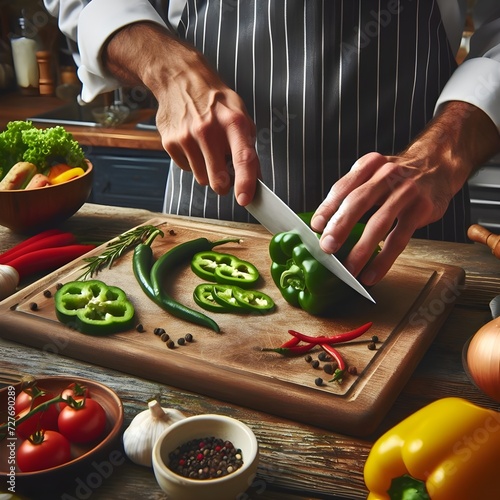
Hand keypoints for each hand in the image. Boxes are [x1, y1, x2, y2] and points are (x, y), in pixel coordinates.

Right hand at [103, 22, 259, 204]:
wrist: (180, 79)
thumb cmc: (216, 101)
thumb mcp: (240, 116)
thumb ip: (248, 148)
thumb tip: (256, 180)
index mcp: (233, 122)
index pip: (243, 158)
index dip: (245, 182)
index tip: (245, 199)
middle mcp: (208, 130)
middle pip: (218, 180)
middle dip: (224, 184)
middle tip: (225, 174)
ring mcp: (187, 137)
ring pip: (202, 179)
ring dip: (207, 171)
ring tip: (206, 148)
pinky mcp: (170, 142)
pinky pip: (186, 169)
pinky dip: (192, 163)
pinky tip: (193, 144)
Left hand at [311, 102, 499, 285]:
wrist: (439, 164)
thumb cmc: (398, 176)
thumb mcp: (374, 173)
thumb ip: (352, 192)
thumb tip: (324, 224)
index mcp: (369, 165)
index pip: (342, 188)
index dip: (327, 208)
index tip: (315, 227)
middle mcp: (386, 175)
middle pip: (358, 202)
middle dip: (340, 227)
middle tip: (327, 248)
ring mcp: (406, 191)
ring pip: (379, 223)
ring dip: (361, 249)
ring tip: (349, 269)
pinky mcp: (422, 208)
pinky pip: (399, 238)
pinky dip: (384, 259)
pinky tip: (372, 273)